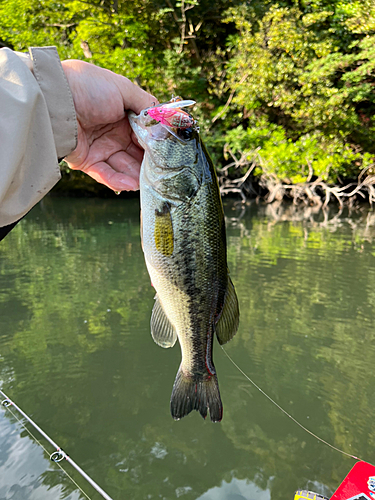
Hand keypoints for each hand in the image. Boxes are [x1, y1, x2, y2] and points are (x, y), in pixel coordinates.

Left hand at [61, 60, 156, 191]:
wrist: (54, 100)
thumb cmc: (87, 88)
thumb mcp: (123, 88)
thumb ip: (147, 104)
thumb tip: (165, 121)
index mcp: (122, 112)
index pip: (144, 132)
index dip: (156, 142)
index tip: (169, 151)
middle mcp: (112, 131)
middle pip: (137, 152)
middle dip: (150, 162)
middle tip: (164, 171)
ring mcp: (100, 147)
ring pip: (125, 166)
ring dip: (138, 175)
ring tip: (151, 182)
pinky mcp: (87, 161)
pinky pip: (107, 175)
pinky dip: (120, 181)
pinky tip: (133, 184)